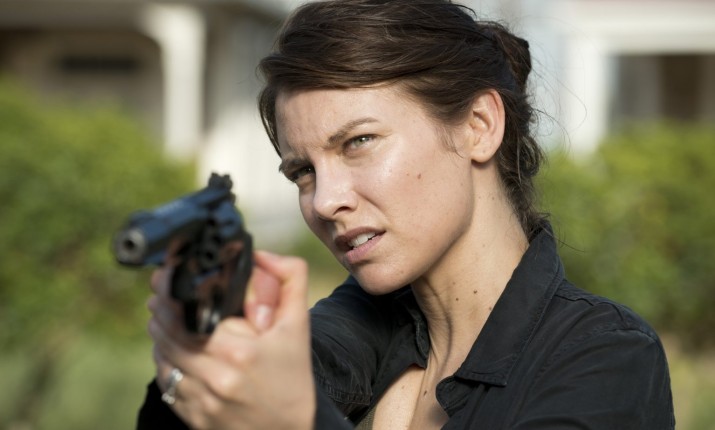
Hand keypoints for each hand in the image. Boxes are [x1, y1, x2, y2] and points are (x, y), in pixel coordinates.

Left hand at [147, 251, 314, 429]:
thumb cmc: (292, 377)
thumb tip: (262, 254)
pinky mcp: (192, 416)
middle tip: (159, 294)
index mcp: (240, 351)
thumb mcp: (298, 325)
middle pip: (167, 334)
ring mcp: (201, 400)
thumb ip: (290, 280)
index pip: (186, 315)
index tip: (165, 278)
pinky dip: (164, 360)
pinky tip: (171, 348)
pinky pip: (166, 382)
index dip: (170, 293)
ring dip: (158, 333)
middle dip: (159, 309)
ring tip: (161, 316)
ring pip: (163, 357)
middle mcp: (217, 377)